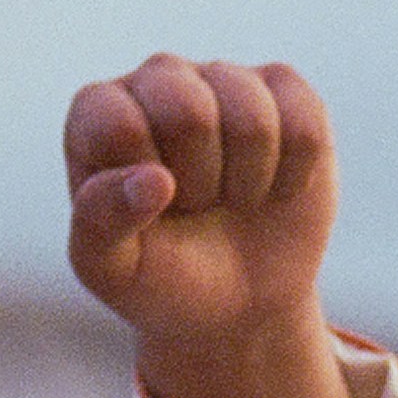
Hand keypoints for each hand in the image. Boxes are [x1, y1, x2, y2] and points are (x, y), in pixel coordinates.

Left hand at [63, 54, 366, 397]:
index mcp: (97, 118)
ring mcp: (224, 84)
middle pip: (182, 95)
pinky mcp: (288, 96)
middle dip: (196, 176)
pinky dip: (295, 162)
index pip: (111, 110)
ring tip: (232, 206)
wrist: (234, 313)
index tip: (149, 216)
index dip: (136, 172)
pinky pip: (301, 104)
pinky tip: (274, 189)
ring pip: (247, 98)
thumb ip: (99, 223)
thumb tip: (148, 180)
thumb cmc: (156, 286)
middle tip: (195, 214)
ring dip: (246, 174)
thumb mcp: (106, 273)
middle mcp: (155, 86)